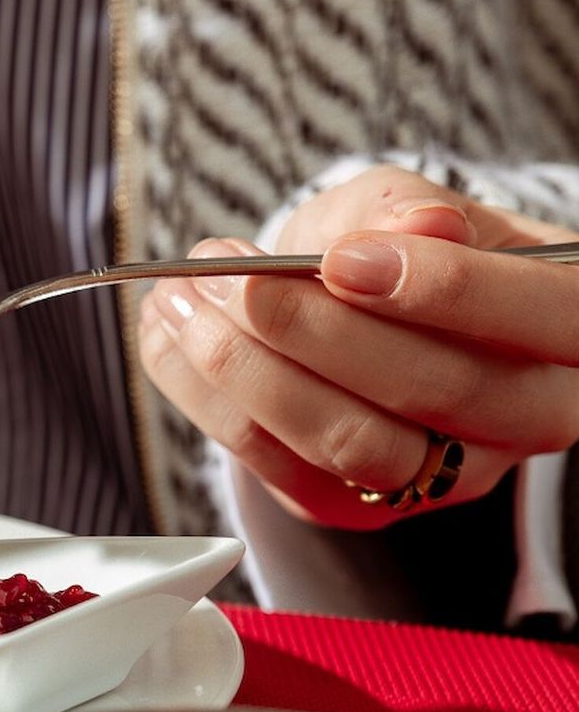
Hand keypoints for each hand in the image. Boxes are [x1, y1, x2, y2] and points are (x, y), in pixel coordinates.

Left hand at [139, 165, 578, 529]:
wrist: (346, 305)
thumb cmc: (391, 245)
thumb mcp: (402, 204)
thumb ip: (407, 209)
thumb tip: (424, 224)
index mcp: (568, 326)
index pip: (549, 319)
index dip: (448, 291)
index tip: (343, 259)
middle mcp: (528, 414)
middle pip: (440, 391)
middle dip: (317, 330)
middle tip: (233, 275)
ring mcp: (449, 472)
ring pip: (357, 444)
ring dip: (252, 369)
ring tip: (187, 298)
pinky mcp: (363, 507)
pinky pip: (285, 468)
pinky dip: (212, 400)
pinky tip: (172, 339)